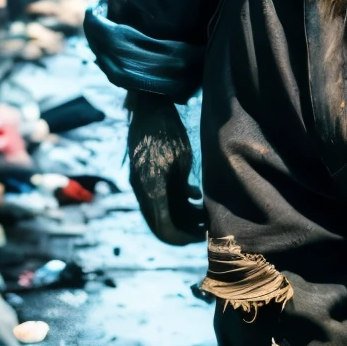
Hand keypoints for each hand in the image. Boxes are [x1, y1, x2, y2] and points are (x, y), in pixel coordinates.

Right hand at [126, 91, 204, 244]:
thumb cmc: (169, 131)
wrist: (149, 107)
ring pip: (159, 213)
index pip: (165, 229)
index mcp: (151, 189)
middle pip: (161, 225)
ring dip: (181, 216)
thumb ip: (183, 189)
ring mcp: (139, 184)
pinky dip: (175, 203)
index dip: (184, 238)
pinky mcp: (142, 176)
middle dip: (184, 229)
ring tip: (205, 212)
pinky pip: (157, 200)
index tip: (204, 235)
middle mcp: (141, 191)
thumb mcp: (182, 161)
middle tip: (207, 227)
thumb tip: (194, 211)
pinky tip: (195, 195)